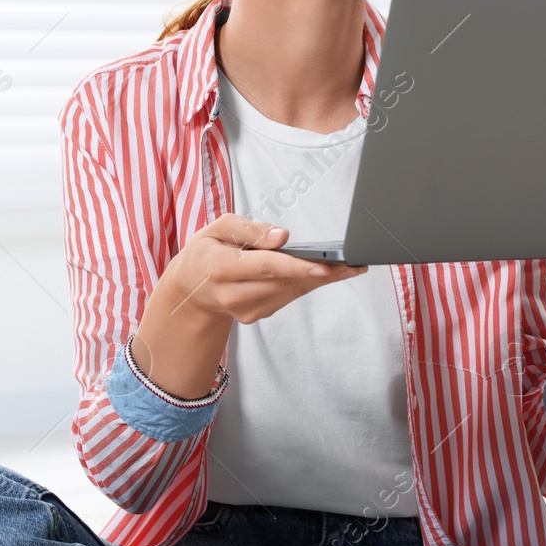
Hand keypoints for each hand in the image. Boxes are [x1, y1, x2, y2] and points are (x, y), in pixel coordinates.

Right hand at [163, 213, 366, 325]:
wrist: (190, 290)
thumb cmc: (206, 252)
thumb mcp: (217, 229)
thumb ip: (248, 229)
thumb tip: (281, 236)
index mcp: (221, 268)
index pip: (267, 266)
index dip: (298, 267)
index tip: (326, 266)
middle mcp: (234, 295)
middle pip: (286, 282)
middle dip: (323, 272)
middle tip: (355, 262)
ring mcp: (246, 310)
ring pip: (292, 291)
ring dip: (323, 279)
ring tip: (352, 265)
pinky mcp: (256, 316)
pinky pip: (288, 297)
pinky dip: (309, 284)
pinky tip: (330, 273)